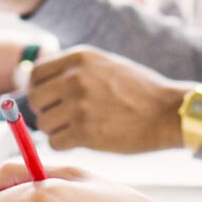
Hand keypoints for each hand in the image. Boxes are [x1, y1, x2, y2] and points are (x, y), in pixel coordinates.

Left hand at [26, 48, 194, 153]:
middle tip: (61, 118)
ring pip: (43, 123)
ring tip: (77, 128)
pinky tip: (82, 140)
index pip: (36, 73)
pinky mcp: (85, 132)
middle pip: (34, 99)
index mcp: (79, 58)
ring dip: (56, 129)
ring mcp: (79, 105)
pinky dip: (64, 144)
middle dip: (44, 111)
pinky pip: (55, 142)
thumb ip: (74, 70)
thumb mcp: (106, 64)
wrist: (167, 112)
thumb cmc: (138, 91)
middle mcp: (75, 78)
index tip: (48, 100)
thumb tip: (38, 83)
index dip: (38, 89)